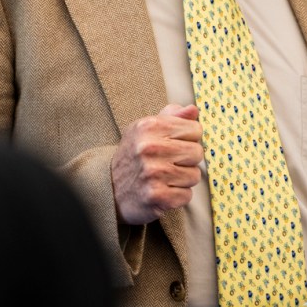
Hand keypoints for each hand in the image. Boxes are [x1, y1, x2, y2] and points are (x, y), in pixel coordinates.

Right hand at [111, 103, 203, 224]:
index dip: (188, 139)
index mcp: (149, 126)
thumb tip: (193, 109)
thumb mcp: (146, 129)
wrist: (109, 188)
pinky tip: (162, 191)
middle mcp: (150, 147)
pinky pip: (187, 195)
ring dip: (183, 179)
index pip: (195, 129)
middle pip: (197, 152)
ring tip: (164, 178)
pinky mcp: (156, 196)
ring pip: (194, 175)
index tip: (173, 145)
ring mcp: (153, 173)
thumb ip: (171, 117)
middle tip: (169, 163)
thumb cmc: (134, 155)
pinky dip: (177, 197)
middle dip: (187, 160)